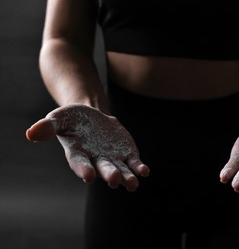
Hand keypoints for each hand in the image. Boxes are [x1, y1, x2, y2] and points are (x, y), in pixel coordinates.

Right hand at [26, 104, 149, 190]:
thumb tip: (31, 133)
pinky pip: (134, 164)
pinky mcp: (127, 154)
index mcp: (78, 154)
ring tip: (133, 183)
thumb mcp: (60, 118)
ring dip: (127, 178)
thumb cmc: (73, 119)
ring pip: (121, 171)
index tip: (88, 176)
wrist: (92, 117)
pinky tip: (144, 171)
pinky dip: (139, 168)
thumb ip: (48, 126)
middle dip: (109, 175)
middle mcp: (96, 161)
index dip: (83, 170)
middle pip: (104, 170)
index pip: (80, 164)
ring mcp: (113, 159)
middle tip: (113, 179)